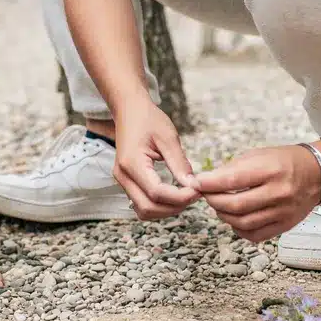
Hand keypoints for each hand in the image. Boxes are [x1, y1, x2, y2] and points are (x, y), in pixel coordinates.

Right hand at [112, 93, 200, 219]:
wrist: (129, 109)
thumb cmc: (147, 118)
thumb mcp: (168, 137)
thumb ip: (180, 164)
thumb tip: (193, 185)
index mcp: (132, 163)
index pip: (157, 193)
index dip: (180, 197)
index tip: (198, 190)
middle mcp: (123, 175)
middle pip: (148, 207)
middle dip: (174, 207)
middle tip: (194, 194)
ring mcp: (122, 180)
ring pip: (143, 210)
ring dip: (165, 210)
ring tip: (184, 196)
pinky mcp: (126, 181)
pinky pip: (141, 203)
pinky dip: (158, 205)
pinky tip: (173, 194)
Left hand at [194, 144, 320, 241]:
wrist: (317, 174)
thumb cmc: (283, 161)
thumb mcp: (257, 155)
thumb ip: (232, 169)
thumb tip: (206, 182)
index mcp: (270, 170)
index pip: (231, 180)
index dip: (208, 184)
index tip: (195, 182)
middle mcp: (278, 193)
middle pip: (235, 205)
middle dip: (213, 201)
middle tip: (204, 195)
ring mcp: (283, 212)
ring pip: (243, 223)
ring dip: (223, 216)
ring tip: (218, 206)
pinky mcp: (286, 225)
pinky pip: (255, 235)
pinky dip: (239, 229)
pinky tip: (234, 219)